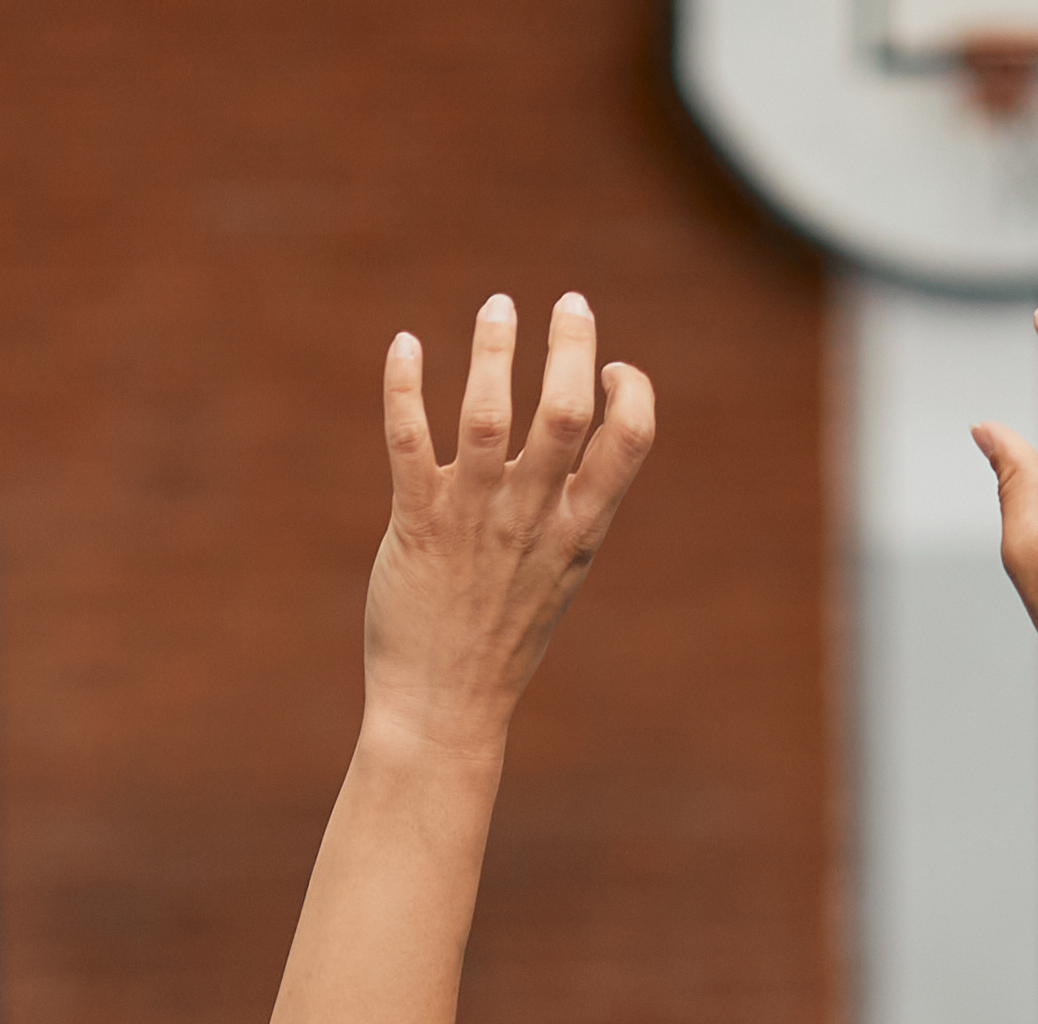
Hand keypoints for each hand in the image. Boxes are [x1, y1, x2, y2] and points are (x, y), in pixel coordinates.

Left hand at [361, 292, 658, 752]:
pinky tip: (405, 345)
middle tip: (568, 302)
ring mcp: (474, 518)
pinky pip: (409, 442)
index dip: (632, 392)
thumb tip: (582, 439)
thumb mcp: (558, 573)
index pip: (630, 441)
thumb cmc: (500, 637)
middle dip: (572, 346)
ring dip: (495, 350)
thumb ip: (572, 506)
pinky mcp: (417, 524)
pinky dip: (405, 388)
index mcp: (577, 528)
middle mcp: (532, 516)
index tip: (613, 369)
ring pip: (489, 415)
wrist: (445, 707)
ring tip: (497, 306)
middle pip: (565, 411)